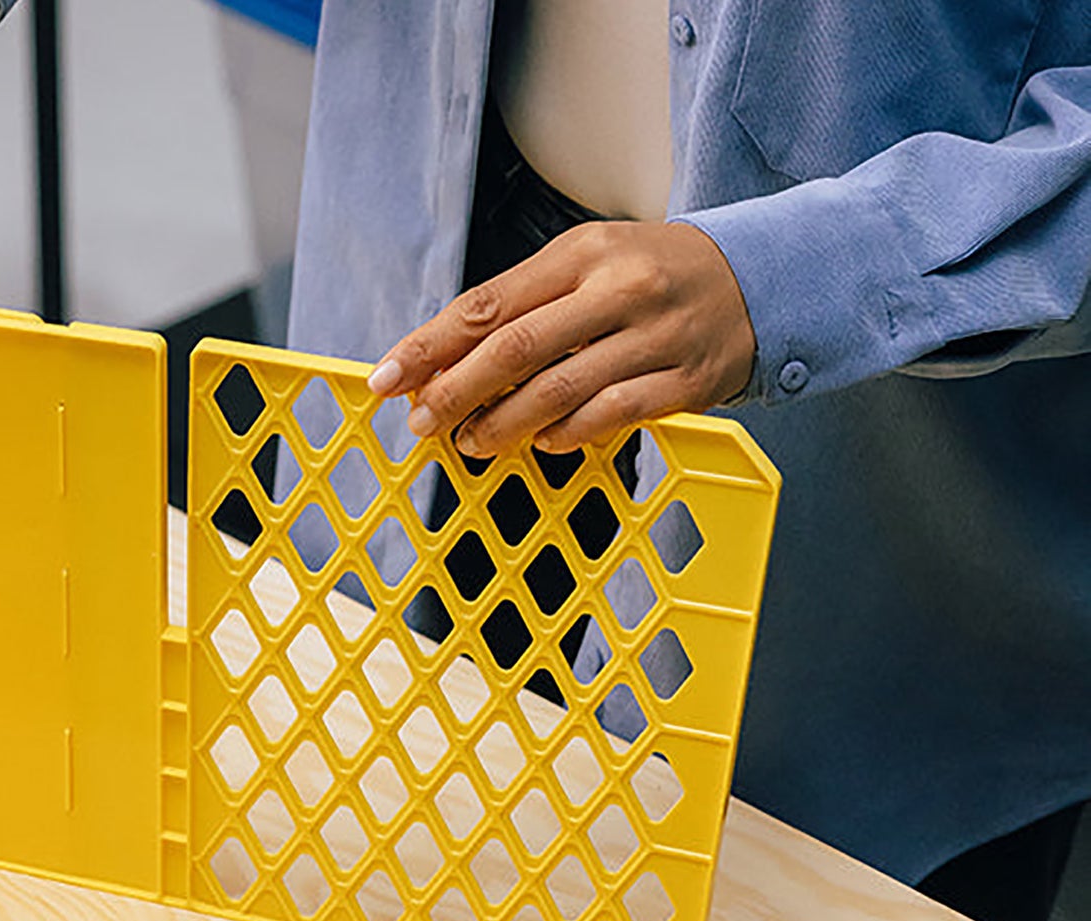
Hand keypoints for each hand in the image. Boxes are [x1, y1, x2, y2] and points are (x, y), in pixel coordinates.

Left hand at [368, 221, 757, 456]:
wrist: (757, 279)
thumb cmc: (650, 277)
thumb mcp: (587, 266)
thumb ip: (521, 307)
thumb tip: (441, 360)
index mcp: (583, 253)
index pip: (488, 303)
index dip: (430, 346)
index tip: (387, 378)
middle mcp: (618, 289)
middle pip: (516, 349)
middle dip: (455, 392)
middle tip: (421, 422)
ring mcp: (653, 337)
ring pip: (558, 391)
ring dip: (502, 426)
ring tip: (470, 442)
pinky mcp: (683, 382)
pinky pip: (609, 417)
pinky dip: (564, 434)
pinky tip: (538, 443)